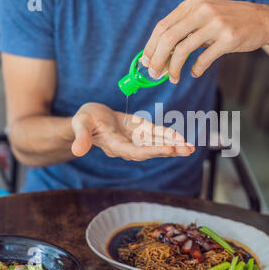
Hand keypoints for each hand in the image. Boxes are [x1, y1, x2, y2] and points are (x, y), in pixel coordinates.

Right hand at [71, 103, 193, 160]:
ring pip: (156, 144)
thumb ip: (81, 137)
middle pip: (151, 150)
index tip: (168, 149)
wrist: (89, 118)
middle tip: (187, 150)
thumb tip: (77, 151)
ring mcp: (135, 139)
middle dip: (169, 150)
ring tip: (191, 148)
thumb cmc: (83, 120)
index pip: (135, 151)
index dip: (152, 151)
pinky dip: (168, 135)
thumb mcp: (80, 124)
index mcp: (114, 146)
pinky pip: (156, 134)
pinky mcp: (139, 131)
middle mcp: (128, 146)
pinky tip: (181, 137)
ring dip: (174, 145)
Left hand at [142, 0, 268, 83]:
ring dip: (173, 68)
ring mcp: (216, 24)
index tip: (146, 62)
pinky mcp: (229, 38)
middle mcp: (202, 10)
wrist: (263, 20)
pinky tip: (195, 73)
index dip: (151, 46)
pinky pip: (204, 58)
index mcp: (192, 4)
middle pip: (168, 37)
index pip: (162, 26)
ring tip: (172, 78)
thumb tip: (160, 54)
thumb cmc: (229, 21)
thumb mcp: (205, 17)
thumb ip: (185, 29)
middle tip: (154, 74)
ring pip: (183, 49)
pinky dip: (196, 69)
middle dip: (157, 59)